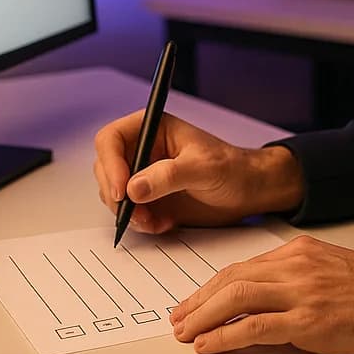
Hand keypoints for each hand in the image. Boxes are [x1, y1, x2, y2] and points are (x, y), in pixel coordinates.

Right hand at [92, 110, 303, 232]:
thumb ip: (169, 176)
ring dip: (128, 213)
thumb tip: (133, 188)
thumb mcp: (204, 168)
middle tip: (135, 213)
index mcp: (152, 129)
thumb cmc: (232, 168)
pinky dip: (141, 223)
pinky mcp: (150, 199)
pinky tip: (164, 224)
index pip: (111, 139)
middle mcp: (143, 150)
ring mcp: (144, 175)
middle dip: (116, 195)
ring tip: (155, 221)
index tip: (121, 190)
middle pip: (105, 169)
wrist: (248, 191)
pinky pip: (129, 213)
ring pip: (113, 194)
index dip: (110, 164)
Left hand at [168, 234, 353, 353]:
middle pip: (232, 279)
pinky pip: (256, 328)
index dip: (211, 286)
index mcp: (299, 250)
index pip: (242, 266)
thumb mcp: (330, 268)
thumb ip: (296, 276)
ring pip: (237, 298)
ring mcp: (302, 292)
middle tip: (177, 319)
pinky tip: (210, 345)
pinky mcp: (310, 321)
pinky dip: (226, 336)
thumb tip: (262, 296)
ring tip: (185, 334)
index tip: (193, 301)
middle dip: (198, 301)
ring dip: (204, 317)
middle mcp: (296, 265)